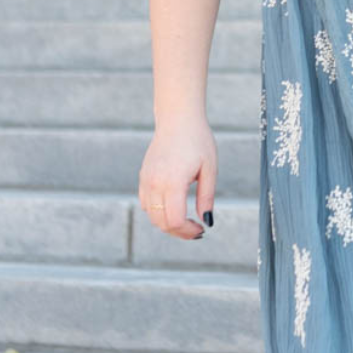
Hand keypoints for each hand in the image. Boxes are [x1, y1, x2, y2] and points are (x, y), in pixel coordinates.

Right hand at [139, 117, 216, 239]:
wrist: (178, 120)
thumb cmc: (198, 141)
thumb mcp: (210, 170)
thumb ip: (207, 197)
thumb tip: (207, 222)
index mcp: (172, 181)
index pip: (174, 220)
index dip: (188, 232)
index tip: (201, 230)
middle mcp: (154, 183)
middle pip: (161, 222)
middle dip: (179, 232)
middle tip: (196, 230)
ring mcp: (146, 180)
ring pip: (151, 215)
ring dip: (168, 223)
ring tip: (187, 221)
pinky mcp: (143, 177)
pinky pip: (146, 204)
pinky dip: (158, 212)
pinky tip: (174, 207)